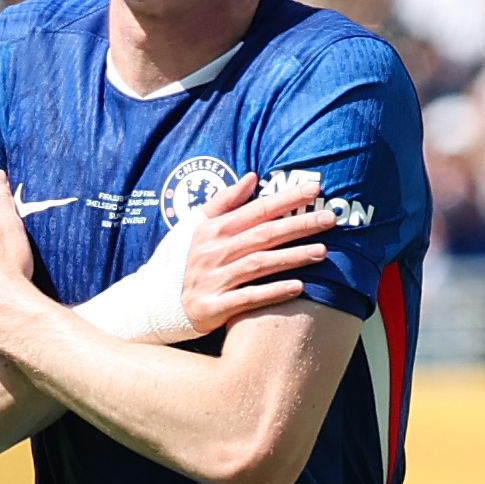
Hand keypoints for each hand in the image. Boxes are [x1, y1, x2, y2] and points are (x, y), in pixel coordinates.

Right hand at [172, 172, 338, 335]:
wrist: (154, 302)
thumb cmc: (182, 261)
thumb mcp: (195, 226)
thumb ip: (224, 201)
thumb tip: (252, 176)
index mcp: (213, 230)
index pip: (256, 210)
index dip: (286, 199)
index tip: (314, 189)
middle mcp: (214, 252)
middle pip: (263, 235)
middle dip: (299, 224)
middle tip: (330, 218)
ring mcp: (214, 280)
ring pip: (259, 264)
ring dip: (292, 257)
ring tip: (323, 252)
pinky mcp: (213, 307)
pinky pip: (248, 298)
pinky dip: (273, 292)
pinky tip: (299, 287)